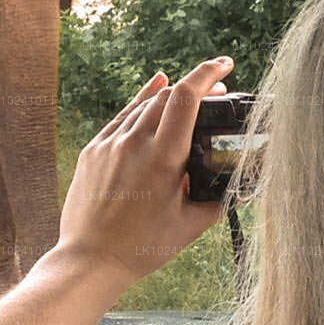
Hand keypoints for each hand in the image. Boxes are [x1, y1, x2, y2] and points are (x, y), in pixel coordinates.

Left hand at [54, 56, 234, 286]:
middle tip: (216, 93)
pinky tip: (153, 89)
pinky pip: (121, 117)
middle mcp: (134, 143)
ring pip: (144, 105)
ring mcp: (109, 144)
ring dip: (169, 96)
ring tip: (189, 99)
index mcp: (163, 157)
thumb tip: (233, 183)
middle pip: (167, 95)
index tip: (225, 64)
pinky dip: (141, 102)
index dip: (207, 73)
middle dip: (195, 87)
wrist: (90, 260)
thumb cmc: (142, 248)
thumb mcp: (190, 226)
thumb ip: (216, 199)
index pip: (187, 97)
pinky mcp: (92, 151)